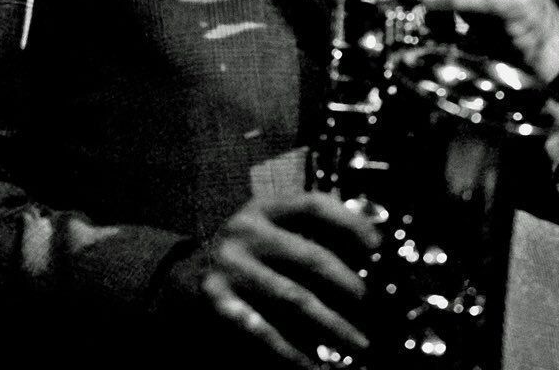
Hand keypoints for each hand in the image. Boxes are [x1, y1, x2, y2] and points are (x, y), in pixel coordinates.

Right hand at [163, 192, 376, 367]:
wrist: (178, 279)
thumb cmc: (244, 254)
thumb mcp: (266, 228)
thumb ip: (306, 230)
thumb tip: (369, 240)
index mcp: (264, 207)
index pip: (313, 205)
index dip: (349, 222)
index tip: (380, 245)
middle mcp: (246, 231)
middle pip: (309, 257)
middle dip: (349, 285)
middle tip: (375, 306)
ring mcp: (229, 267)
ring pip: (293, 298)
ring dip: (332, 325)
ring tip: (360, 344)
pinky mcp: (217, 303)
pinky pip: (262, 331)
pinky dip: (291, 351)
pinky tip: (314, 365)